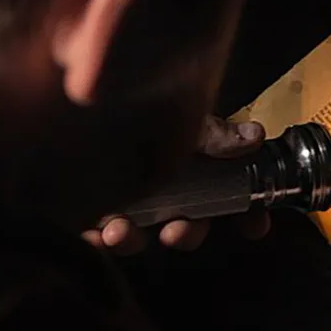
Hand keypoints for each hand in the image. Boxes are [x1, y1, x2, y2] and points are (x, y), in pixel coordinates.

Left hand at [82, 116, 270, 253]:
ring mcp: (126, 198)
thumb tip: (255, 137)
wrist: (74, 90)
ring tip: (119, 232)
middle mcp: (163, 187)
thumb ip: (213, 133)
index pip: (230, 196)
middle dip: (186, 234)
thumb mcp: (178, 114)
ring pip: (139, 233)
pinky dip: (93, 241)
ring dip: (134, 241)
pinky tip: (91, 236)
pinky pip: (93, 235)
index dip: (247, 214)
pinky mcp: (87, 205)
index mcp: (191, 166)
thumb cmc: (137, 99)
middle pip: (186, 224)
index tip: (256, 228)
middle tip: (176, 233)